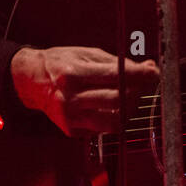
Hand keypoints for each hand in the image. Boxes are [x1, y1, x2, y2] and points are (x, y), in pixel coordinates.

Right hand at [11, 46, 157, 136]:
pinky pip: (104, 129)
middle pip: (117, 101)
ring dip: (131, 109)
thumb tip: (149, 68)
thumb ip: (119, 63)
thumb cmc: (62, 63)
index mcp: (72, 74)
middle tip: (146, 83)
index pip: (116, 76)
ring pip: (114, 121)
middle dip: (139, 92)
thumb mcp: (88, 54)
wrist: (31, 81)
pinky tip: (114, 105)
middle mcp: (69, 98)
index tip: (154, 72)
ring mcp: (70, 118)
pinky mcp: (72, 131)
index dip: (140, 75)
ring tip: (133, 96)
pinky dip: (115, 117)